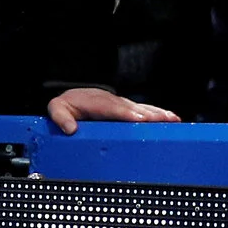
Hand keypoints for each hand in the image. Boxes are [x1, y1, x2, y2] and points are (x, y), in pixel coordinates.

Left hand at [48, 87, 180, 132]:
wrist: (72, 98)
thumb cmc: (67, 106)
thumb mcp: (56, 109)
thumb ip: (60, 117)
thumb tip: (70, 128)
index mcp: (91, 101)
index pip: (109, 107)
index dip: (123, 113)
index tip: (137, 118)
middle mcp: (108, 100)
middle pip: (128, 107)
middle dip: (145, 113)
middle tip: (160, 120)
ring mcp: (119, 102)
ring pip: (139, 107)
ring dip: (155, 113)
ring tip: (171, 119)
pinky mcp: (127, 107)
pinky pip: (143, 109)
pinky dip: (157, 113)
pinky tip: (170, 118)